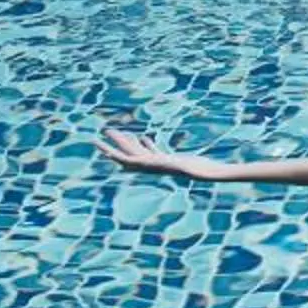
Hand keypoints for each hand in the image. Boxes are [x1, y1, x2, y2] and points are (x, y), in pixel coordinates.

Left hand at [98, 127, 223, 179]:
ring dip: (126, 142)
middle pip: (127, 155)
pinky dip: (145, 144)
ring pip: (138, 152)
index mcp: (153, 166)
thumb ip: (198, 172)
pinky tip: (142, 137)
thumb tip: (199, 174)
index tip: (97, 143)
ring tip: (113, 131)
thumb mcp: (198, 171)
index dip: (111, 152)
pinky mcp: (169, 160)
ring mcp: (161, 163)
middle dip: (113, 146)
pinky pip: (152, 151)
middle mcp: (153, 166)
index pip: (126, 159)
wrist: (211, 176)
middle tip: (96, 137)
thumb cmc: (205, 172)